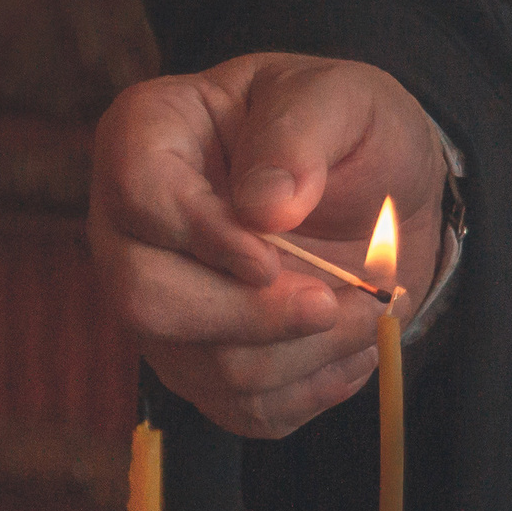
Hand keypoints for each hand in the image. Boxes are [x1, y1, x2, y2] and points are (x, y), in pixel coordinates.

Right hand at [89, 54, 447, 437]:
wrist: (381, 190)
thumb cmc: (347, 129)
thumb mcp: (343, 99)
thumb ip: (300, 134)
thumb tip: (265, 207)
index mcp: (148, 138)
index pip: (140, 198)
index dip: (206, 237)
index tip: (274, 254)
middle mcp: (131, 229)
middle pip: (147, 300)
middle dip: (253, 316)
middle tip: (333, 301)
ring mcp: (161, 305)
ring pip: (205, 368)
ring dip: (305, 354)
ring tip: (368, 312)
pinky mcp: (203, 365)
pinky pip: (243, 411)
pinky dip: (312, 391)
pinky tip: (351, 346)